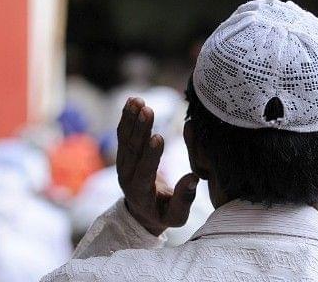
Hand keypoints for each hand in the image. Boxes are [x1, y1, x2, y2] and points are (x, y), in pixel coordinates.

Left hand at [117, 97, 198, 235]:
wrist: (142, 213)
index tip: (158, 137)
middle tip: (147, 111)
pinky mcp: (123, 155)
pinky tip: (132, 101)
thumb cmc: (164, 214)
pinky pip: (123, 134)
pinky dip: (126, 117)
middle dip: (140, 130)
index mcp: (140, 193)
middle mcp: (127, 177)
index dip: (151, 155)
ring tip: (138, 101)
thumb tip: (193, 178)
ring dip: (131, 119)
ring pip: (125, 139)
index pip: (144, 171)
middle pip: (132, 151)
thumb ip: (184, 199)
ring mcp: (123, 164)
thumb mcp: (176, 216)